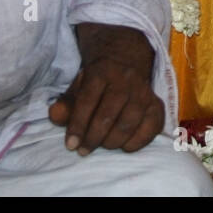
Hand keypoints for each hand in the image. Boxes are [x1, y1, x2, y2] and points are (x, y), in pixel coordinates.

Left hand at [48, 24, 164, 153]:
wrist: (125, 62)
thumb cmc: (97, 82)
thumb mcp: (77, 87)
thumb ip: (65, 104)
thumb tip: (55, 116)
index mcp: (101, 71)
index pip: (88, 100)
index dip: (78, 125)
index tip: (71, 145)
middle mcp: (125, 79)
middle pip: (109, 114)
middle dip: (94, 137)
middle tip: (84, 150)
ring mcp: (144, 91)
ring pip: (130, 122)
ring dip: (113, 141)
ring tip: (102, 146)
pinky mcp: (156, 103)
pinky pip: (152, 126)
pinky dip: (138, 141)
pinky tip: (125, 145)